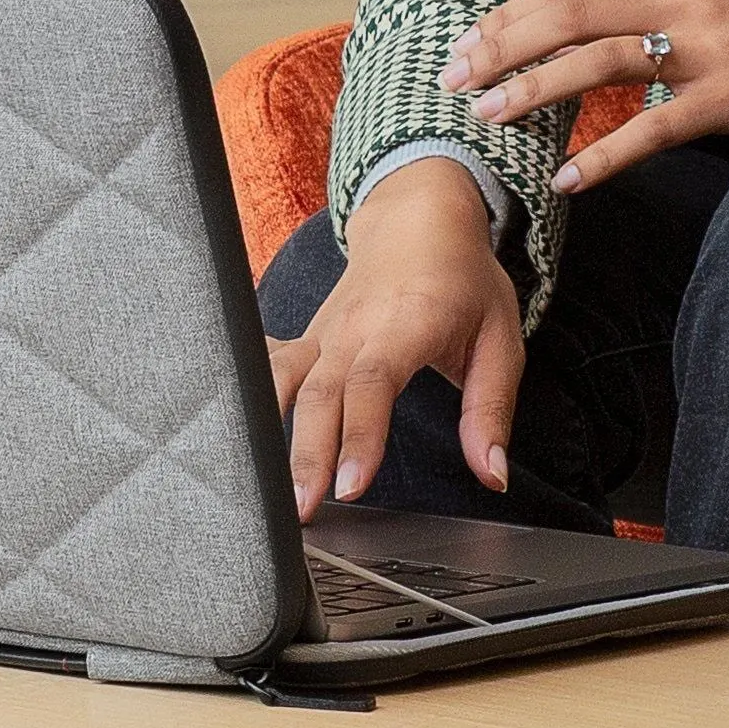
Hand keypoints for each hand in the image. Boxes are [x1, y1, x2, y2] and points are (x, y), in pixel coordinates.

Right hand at [268, 157, 523, 519]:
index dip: (360, 434)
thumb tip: (493, 475)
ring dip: (269, 432)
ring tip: (264, 488)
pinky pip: (270, 363)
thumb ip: (491, 411)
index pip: (374, 381)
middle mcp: (355, 326)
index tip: (352, 485)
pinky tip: (228, 429)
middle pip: (321, 392)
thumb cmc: (462, 278)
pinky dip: (247, 392)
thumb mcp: (501, 339)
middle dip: (308, 454)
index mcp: (406, 322)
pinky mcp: (308, 337)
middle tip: (301, 510)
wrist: (419, 217)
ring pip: (286, 380)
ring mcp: (324, 330)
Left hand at [441, 0, 728, 194]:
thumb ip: (649, 11)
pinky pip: (654, 127)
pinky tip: (566, 177)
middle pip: (569, 11)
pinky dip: (603, 155)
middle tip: (452, 79)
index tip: (464, 43)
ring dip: (533, 88)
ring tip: (487, 116)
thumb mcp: (709, 7)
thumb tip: (574, 32)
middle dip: (501, 45)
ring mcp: (710, 47)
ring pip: (600, 60)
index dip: (509, 13)